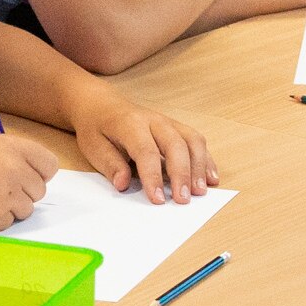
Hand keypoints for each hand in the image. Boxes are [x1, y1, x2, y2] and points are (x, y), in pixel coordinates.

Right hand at [0, 131, 56, 230]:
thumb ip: (15, 160)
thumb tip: (40, 178)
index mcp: (9, 146)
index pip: (49, 165)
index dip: (39, 174)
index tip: (28, 178)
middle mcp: (11, 168)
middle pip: (39, 190)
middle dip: (22, 194)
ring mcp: (3, 194)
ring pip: (26, 210)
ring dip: (9, 209)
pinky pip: (9, 224)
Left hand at [64, 83, 216, 204]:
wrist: (102, 105)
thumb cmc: (98, 128)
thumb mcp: (93, 146)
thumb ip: (110, 165)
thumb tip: (123, 184)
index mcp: (130, 124)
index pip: (146, 152)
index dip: (153, 177)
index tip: (157, 199)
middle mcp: (154, 120)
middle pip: (176, 145)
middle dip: (182, 174)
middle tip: (183, 199)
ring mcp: (169, 122)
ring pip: (192, 141)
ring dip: (199, 167)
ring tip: (201, 191)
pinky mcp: (177, 128)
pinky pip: (197, 141)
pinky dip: (206, 160)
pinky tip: (211, 178)